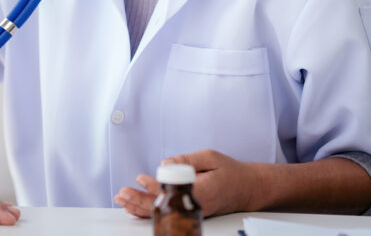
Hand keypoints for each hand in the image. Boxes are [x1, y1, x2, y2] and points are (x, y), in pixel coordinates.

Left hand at [114, 148, 261, 217]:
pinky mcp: (190, 211)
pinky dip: (149, 210)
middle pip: (163, 205)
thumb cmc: (231, 171)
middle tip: (122, 194)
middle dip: (140, 200)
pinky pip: (167, 213)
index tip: (140, 178)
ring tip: (122, 200)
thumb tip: (165, 163)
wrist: (248, 188)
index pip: (172, 191)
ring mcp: (192, 211)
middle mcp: (195, 205)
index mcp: (201, 190)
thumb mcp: (210, 157)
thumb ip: (187, 159)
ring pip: (163, 212)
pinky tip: (136, 208)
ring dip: (140, 207)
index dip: (154, 186)